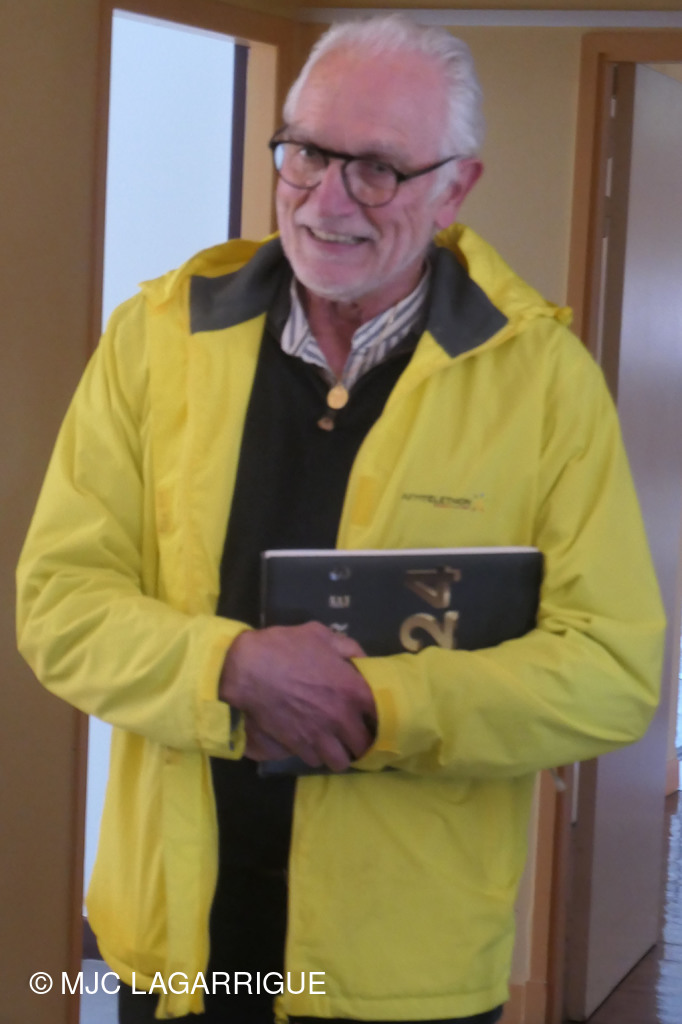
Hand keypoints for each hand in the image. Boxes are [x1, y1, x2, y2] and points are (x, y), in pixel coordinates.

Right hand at [220, 622, 375, 771]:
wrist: (247, 668)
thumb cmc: (285, 647)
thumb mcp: (320, 634)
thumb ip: (348, 648)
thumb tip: (362, 661)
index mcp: (353, 689)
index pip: (381, 715)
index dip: (379, 716)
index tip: (372, 715)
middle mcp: (341, 717)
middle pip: (363, 745)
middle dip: (360, 740)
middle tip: (354, 734)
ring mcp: (319, 735)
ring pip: (340, 761)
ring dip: (339, 754)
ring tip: (335, 745)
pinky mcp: (298, 745)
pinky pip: (315, 761)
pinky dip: (316, 755)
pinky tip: (312, 744)